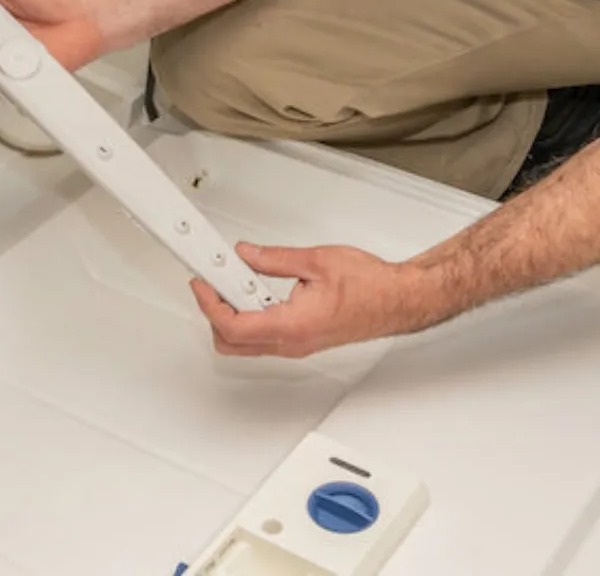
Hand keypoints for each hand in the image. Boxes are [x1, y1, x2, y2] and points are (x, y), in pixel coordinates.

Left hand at [190, 243, 435, 357]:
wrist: (397, 301)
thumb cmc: (370, 286)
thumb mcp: (316, 260)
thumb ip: (274, 258)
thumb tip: (246, 254)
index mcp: (292, 325)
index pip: (233, 325)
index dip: (209, 303)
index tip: (202, 281)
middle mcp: (291, 343)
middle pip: (231, 342)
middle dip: (214, 312)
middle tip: (214, 280)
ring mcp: (296, 346)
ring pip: (245, 342)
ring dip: (233, 313)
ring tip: (236, 279)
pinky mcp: (301, 341)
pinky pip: (263, 337)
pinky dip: (251, 316)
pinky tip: (256, 290)